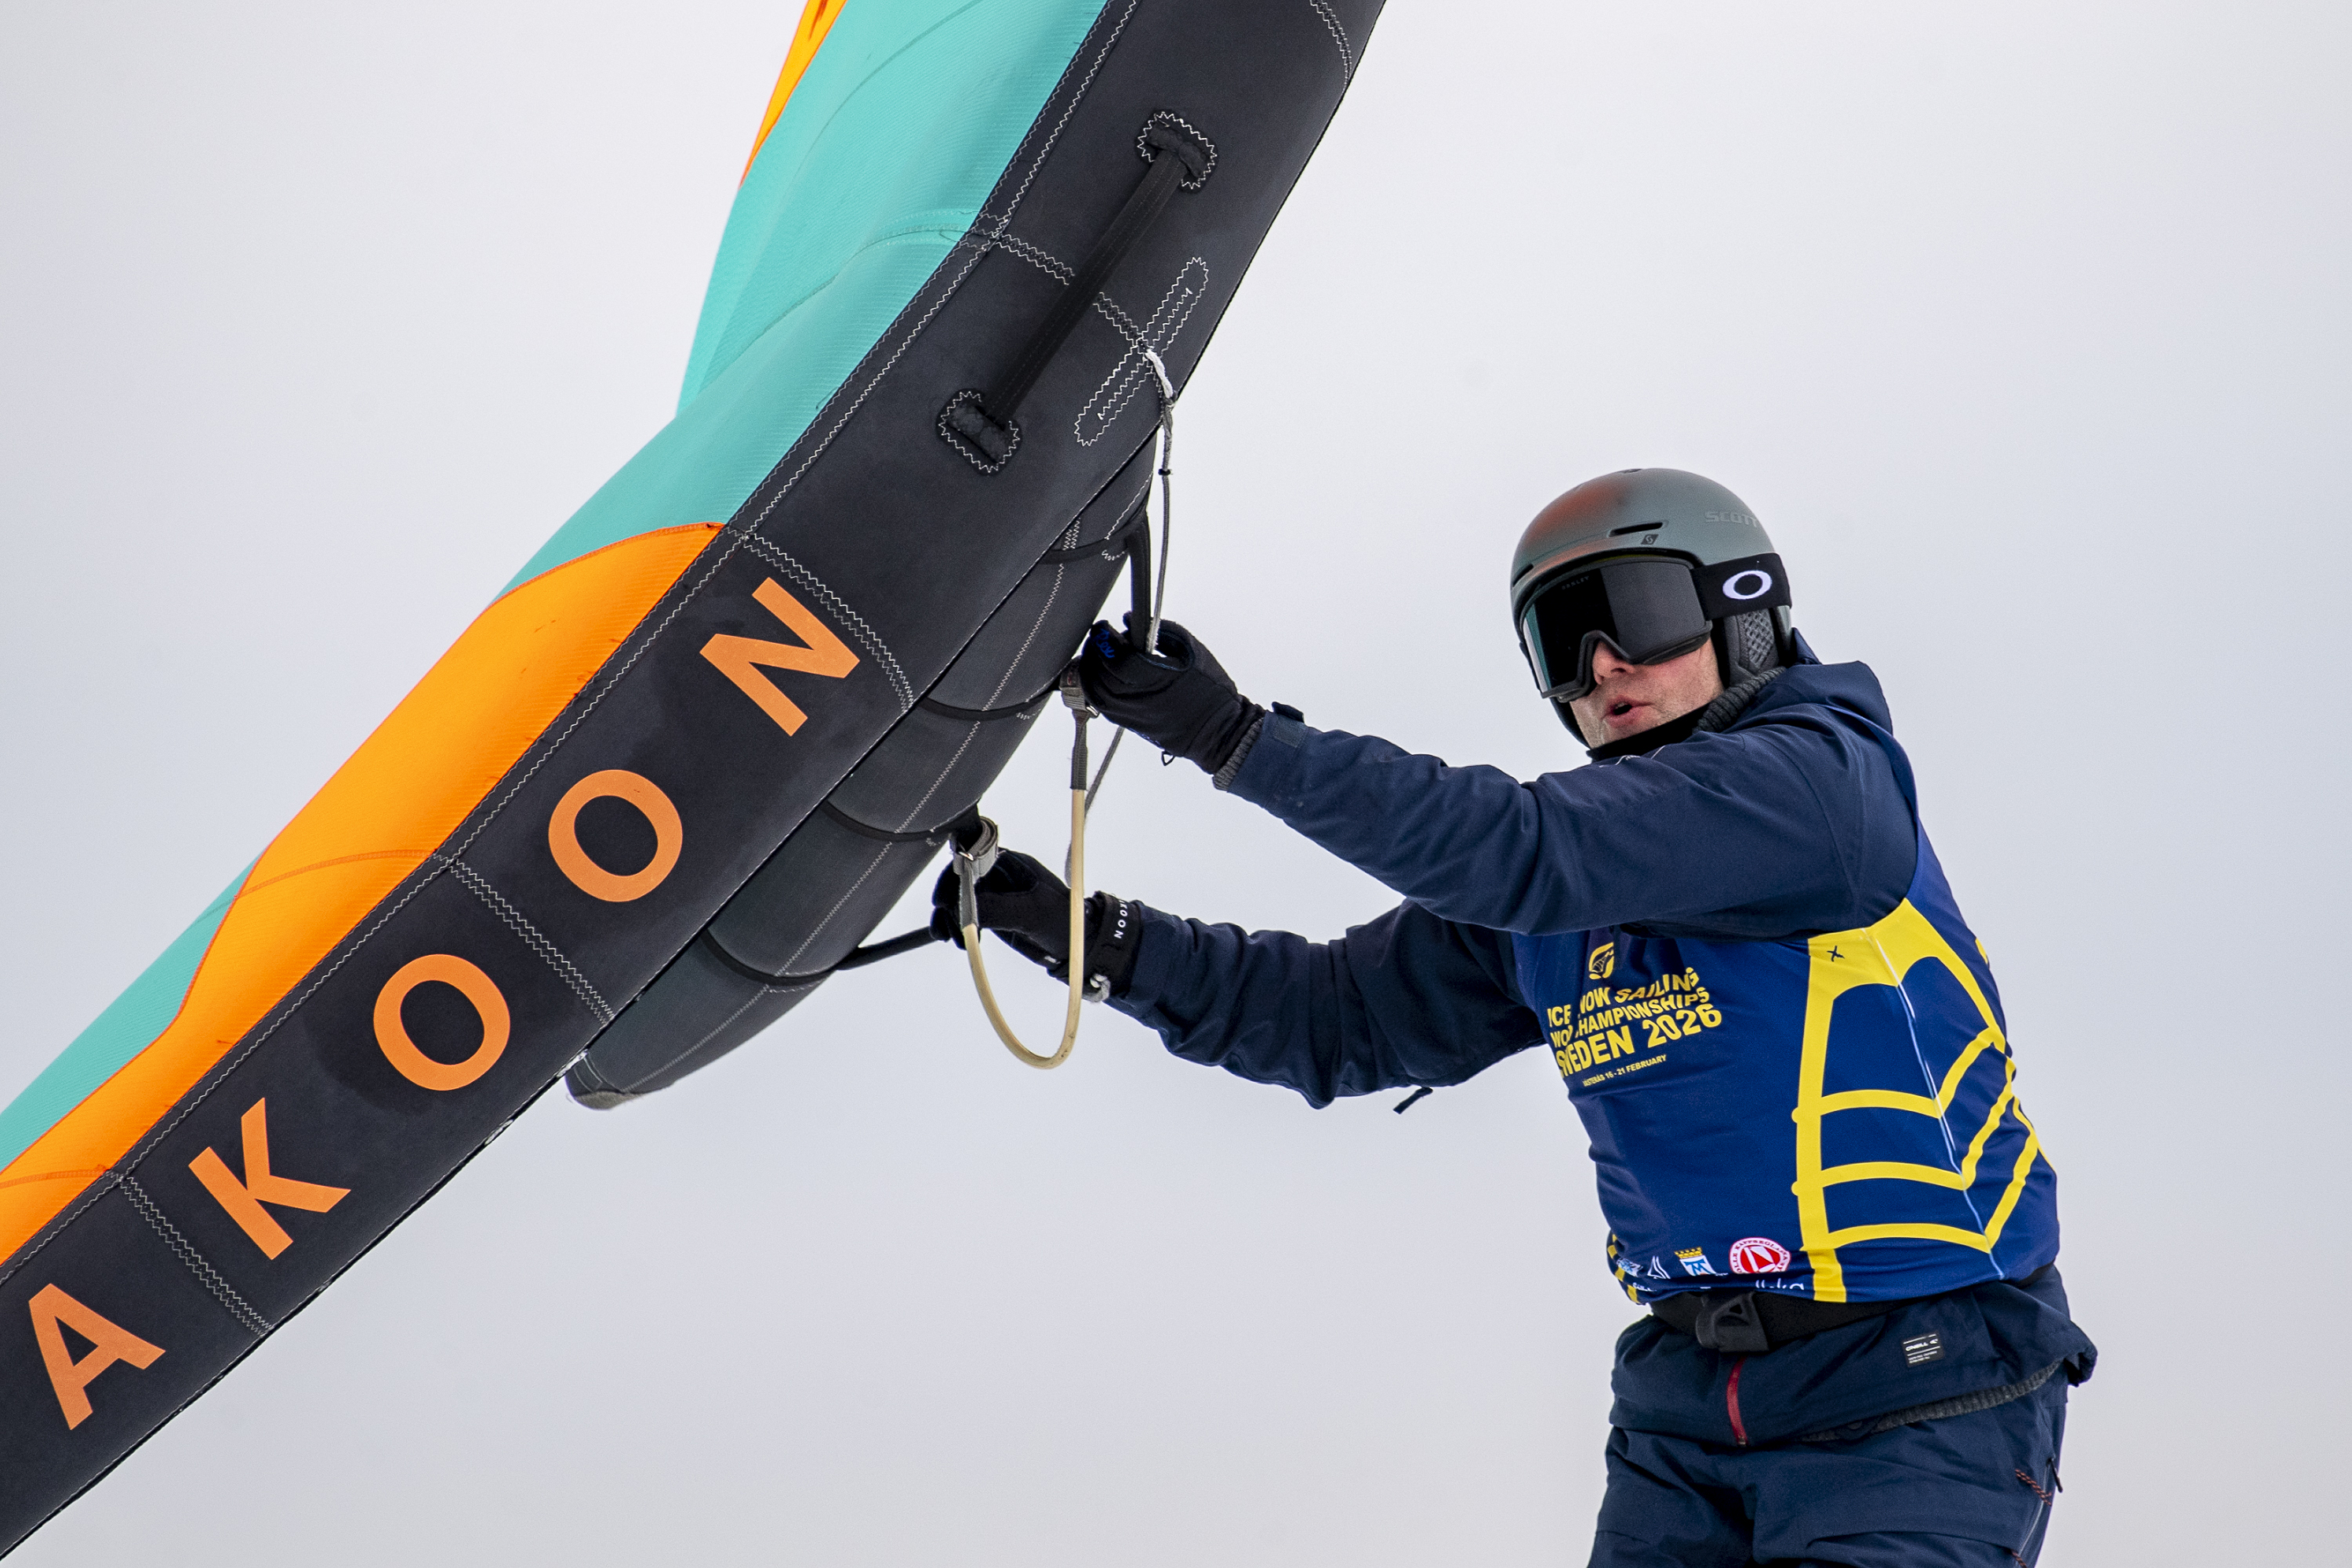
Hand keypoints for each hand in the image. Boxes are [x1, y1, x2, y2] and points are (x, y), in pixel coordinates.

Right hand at [930, 849, 1073, 972]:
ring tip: (952, 939)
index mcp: (1010, 863)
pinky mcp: (992, 914)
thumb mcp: (1033, 913)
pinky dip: (957, 927)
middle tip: (944, 926)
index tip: (943, 900)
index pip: (971, 859)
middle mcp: (998, 875)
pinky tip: (956, 941)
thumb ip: (1000, 909)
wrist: (1076, 945)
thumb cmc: (1064, 921)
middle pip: (959, 880)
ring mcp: (994, 895)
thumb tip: (966, 911)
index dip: (953, 876)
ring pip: (959, 900)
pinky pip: (966, 916)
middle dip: (948, 902)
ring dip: (949, 918)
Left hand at [1075, 617, 1263, 773]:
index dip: (1106, 640)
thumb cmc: (1211, 689)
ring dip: (1090, 669)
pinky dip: (1095, 687)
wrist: (1220, 731)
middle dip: (1095, 651)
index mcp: (1159, 678)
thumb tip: (1130, 619)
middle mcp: (1142, 700)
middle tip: (1098, 636)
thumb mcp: (1193, 650)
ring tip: (1096, 653)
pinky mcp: (1130, 726)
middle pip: (1102, 674)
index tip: (1105, 627)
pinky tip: (1100, 675)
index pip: (1119, 659)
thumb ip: (1162, 630)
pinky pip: (1101, 706)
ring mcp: (1133, 715)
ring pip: (1096, 692)